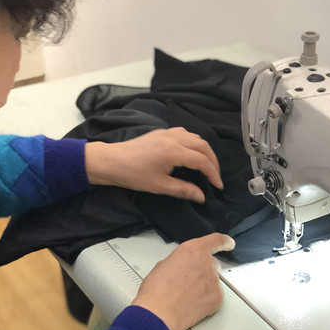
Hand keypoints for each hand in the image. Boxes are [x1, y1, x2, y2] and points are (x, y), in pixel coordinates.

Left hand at [85, 128, 223, 202]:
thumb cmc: (133, 175)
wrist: (112, 161)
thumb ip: (183, 190)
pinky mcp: (161, 132)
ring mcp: (167, 133)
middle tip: (215, 176)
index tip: (218, 186)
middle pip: (203, 146)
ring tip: (206, 166)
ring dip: (204, 151)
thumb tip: (201, 196)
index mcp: (174, 151)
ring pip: (195, 138)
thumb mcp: (160, 186)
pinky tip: (192, 153)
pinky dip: (194, 143)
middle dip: (213, 161)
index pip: (202, 161)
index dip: (213, 173)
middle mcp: (174, 138)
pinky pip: (185, 134)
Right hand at [131, 233, 234, 329]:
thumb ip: (180, 261)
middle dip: (203, 272)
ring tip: (185, 297)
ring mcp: (214, 280)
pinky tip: (192, 304)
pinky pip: (215, 296)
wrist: (159, 313)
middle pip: (212, 264)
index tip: (228, 243)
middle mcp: (206, 262)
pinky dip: (207, 300)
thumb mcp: (163, 265)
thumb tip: (183, 267)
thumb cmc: (156, 291)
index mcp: (192, 250)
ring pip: (213, 281)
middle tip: (188, 283)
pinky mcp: (218, 297)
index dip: (224, 241)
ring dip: (204, 287)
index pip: (216, 240)